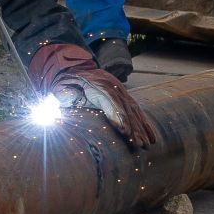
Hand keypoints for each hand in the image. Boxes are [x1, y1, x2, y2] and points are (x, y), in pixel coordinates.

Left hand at [27, 43, 158, 147]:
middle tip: (138, 144)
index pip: (111, 102)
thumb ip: (68, 95)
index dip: (119, 117)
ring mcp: (121, 91)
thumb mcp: (63, 88)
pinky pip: (137, 110)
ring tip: (148, 144)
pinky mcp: (124, 96)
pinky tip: (150, 136)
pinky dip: (144, 123)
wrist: (75, 69)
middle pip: (126, 109)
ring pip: (134, 111)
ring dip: (142, 128)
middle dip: (134, 128)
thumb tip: (71, 99)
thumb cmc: (67, 83)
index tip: (125, 132)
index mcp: (98, 86)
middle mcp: (114, 88)